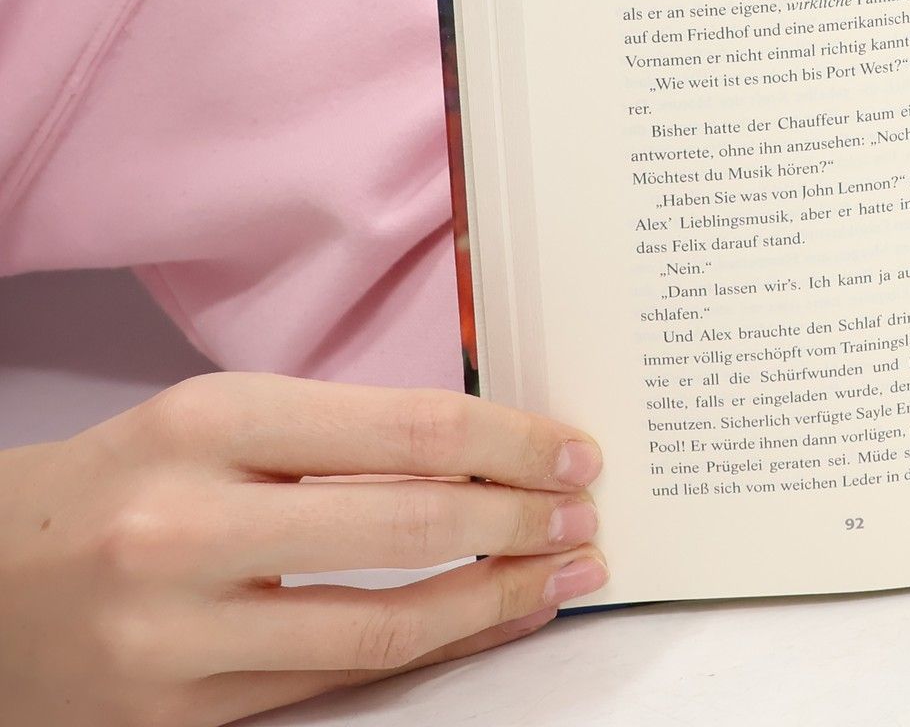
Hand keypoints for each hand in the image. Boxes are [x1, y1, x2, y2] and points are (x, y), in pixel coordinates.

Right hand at [0, 370, 607, 724]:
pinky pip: (334, 684)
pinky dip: (427, 654)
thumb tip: (485, 451)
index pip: (407, 428)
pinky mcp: (176, 719)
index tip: (572, 450)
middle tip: (584, 513)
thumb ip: (334, 433)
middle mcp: (191, 526)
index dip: (510, 442)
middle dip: (521, 521)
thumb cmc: (118, 483)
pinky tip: (483, 626)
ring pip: (383, 625)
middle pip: (409, 524)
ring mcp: (179, 636)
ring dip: (495, 602)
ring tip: (560, 577)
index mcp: (210, 423)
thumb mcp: (213, 419)